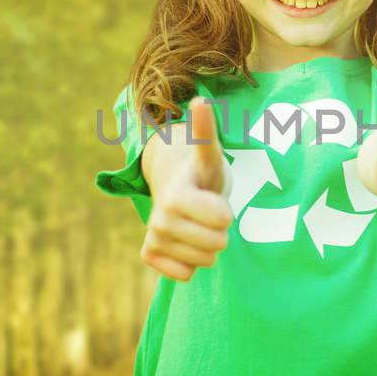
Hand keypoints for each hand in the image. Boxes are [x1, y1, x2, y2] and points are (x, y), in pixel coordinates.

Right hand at [140, 98, 231, 280]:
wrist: (178, 189)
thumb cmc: (202, 173)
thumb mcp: (210, 155)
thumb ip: (206, 132)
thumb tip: (201, 100)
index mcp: (176, 195)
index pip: (221, 221)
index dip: (226, 213)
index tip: (216, 200)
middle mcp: (159, 217)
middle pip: (216, 245)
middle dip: (220, 232)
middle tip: (208, 214)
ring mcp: (153, 237)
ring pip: (203, 262)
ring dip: (207, 247)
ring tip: (198, 225)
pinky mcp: (149, 255)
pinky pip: (185, 275)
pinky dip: (191, 264)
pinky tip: (187, 243)